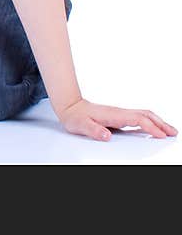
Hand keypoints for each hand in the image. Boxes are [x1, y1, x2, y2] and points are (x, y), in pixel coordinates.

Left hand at [58, 98, 176, 140]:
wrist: (70, 106)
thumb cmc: (75, 117)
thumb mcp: (81, 125)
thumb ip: (93, 130)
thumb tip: (106, 135)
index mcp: (114, 115)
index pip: (137, 119)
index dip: (150, 127)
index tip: (161, 135)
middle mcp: (119, 113)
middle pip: (145, 115)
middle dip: (161, 123)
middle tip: (173, 132)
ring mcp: (120, 113)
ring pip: (144, 115)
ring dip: (158, 122)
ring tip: (169, 131)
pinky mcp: (119, 116)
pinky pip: (138, 118)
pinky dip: (150, 122)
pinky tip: (153, 129)